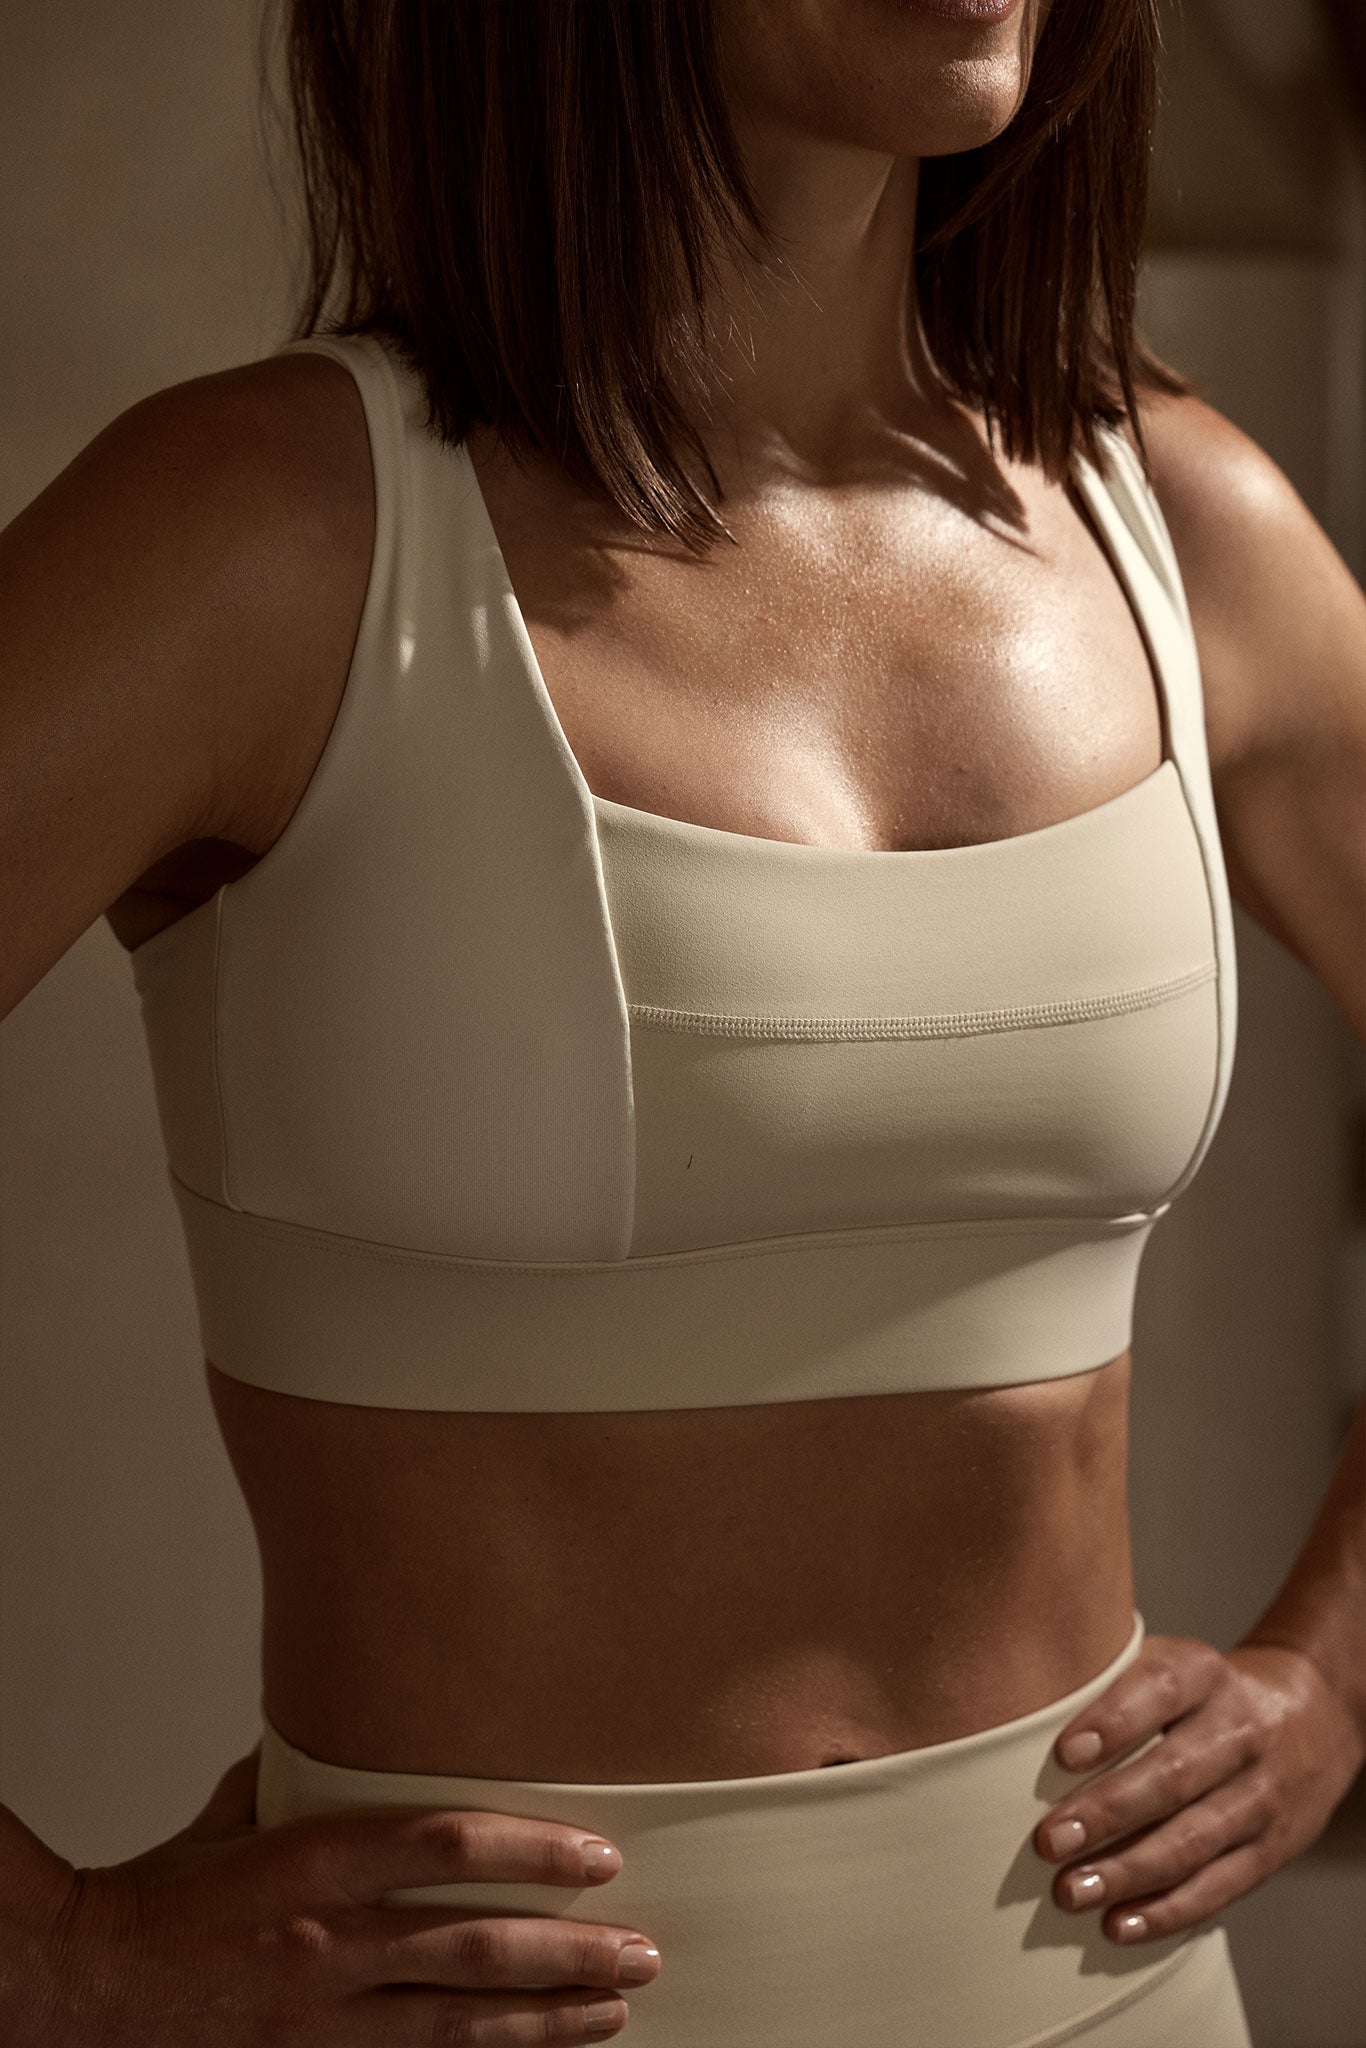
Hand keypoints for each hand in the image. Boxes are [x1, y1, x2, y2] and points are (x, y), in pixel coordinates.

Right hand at [31, 1747, 661, 2044]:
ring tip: (616, 2007)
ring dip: (549, 2017)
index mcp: (312, 1862)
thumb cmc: (162, 1897)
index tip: (597, 1856)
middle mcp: (327, 1943)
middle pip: (475, 1948)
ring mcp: (323, 2017)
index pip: (444, 1845)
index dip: (530, 1851)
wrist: (85, 1990)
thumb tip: (363, 1733)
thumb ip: (308, 1780)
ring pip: (462, 2024)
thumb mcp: (238, 1815)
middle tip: (641, 1948)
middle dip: (570, 1951)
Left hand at [1033, 1633, 1365, 1945]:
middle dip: (1107, 1813)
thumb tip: (1016, 1703)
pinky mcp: (1271, 1850)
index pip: (1159, 1690)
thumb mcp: (1172, 1661)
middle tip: (1048, 1841)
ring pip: (1193, 1841)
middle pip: (1172, 1776)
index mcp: (1205, 1675)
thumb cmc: (1203, 1693)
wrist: (1312, 1718)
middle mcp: (1239, 1733)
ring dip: (1128, 1872)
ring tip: (1070, 1892)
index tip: (1062, 1754)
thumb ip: (1110, 1676)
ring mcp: (1260, 1796)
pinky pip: (1219, 1887)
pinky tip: (1118, 1924)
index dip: (1113, 1722)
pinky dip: (1167, 1911)